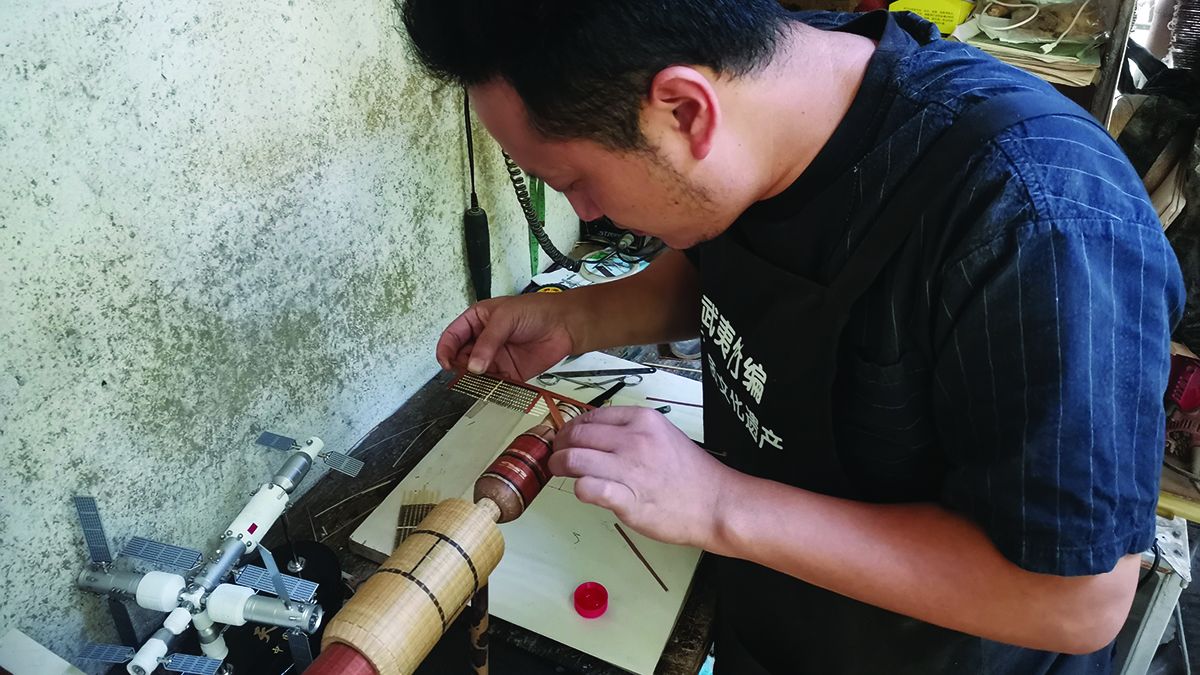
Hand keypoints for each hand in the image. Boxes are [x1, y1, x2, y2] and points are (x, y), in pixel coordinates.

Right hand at [436, 294, 578, 380]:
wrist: (564, 324)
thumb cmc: (536, 311)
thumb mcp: (506, 318)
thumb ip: (488, 342)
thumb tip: (473, 366)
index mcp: (476, 321)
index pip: (452, 337)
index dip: (445, 350)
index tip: (446, 363)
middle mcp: (483, 340)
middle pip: (461, 358)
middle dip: (461, 366)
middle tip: (468, 371)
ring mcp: (495, 357)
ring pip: (476, 374)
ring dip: (477, 379)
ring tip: (484, 377)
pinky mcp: (509, 373)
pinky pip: (495, 384)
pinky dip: (493, 386)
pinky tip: (499, 382)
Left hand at [549, 406, 731, 549]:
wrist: (717, 503)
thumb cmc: (692, 473)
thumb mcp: (664, 435)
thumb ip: (633, 432)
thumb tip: (597, 435)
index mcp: (643, 420)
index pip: (591, 416)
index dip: (572, 427)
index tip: (567, 437)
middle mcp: (634, 440)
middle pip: (577, 435)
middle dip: (559, 445)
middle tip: (557, 455)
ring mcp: (630, 469)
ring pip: (573, 459)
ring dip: (558, 465)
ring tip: (558, 471)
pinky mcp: (627, 499)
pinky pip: (587, 488)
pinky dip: (578, 489)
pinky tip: (584, 491)